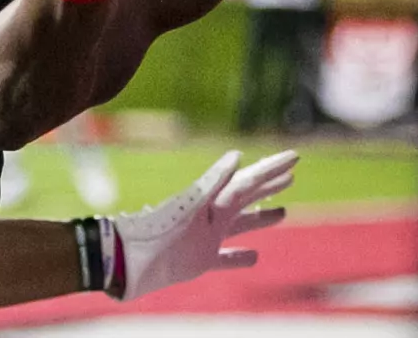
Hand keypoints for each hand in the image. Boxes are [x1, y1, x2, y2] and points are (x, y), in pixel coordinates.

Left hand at [107, 149, 297, 299]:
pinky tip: (254, 256)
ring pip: (238, 225)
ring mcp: (204, 237)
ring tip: (283, 211)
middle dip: (268, 185)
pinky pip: (222, 257)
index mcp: (210, 202)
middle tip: (292, 174)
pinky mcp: (195, 260)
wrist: (123, 260)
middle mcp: (210, 216)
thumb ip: (212, 183)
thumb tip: (237, 155)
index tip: (294, 156)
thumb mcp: (188, 209)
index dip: (271, 169)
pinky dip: (238, 257)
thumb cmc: (156, 235)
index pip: (247, 181)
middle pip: (245, 197)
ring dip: (260, 218)